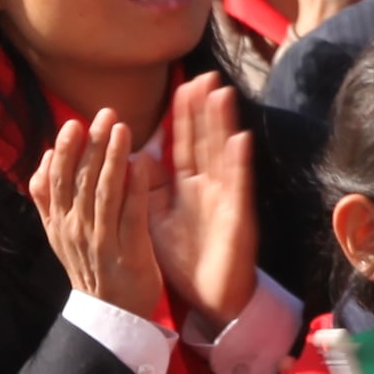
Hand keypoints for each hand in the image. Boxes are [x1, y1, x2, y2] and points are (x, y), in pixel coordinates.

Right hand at [25, 108, 167, 318]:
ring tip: (121, 129)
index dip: (63, 152)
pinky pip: (131, 214)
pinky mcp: (130, 252)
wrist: (112, 316)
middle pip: (80, 181)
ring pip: (105, 192)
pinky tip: (141, 163)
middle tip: (104, 114)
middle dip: (91, 145)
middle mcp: (76, 230)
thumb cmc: (91, 267)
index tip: (72, 124)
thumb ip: (50, 199)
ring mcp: (102, 241)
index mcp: (59, 224)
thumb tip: (46, 158)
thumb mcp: (59, 234)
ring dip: (112, 158)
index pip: (54, 182)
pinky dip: (135, 187)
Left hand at [150, 75, 258, 331]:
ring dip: (224, 125)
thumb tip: (133, 157)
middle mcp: (209, 187)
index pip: (184, 145)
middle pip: (206, 141)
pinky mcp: (237, 217)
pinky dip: (239, 164)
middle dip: (205, 110)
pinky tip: (240, 141)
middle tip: (205, 76)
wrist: (212, 297)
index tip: (183, 85)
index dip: (184, 117)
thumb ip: (146, 190)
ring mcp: (226, 199)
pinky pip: (238, 187)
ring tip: (222, 94)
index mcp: (188, 188)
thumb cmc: (186, 260)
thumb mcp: (156, 220)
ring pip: (223, 155)